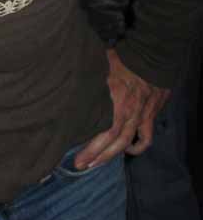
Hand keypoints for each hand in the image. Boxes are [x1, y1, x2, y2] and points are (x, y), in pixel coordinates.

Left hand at [73, 48, 170, 169]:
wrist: (154, 53)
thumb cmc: (124, 56)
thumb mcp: (99, 64)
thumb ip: (86, 77)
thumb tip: (65, 81)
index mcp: (117, 101)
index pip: (105, 132)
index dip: (92, 149)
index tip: (77, 160)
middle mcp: (130, 112)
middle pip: (114, 142)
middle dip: (97, 156)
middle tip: (81, 166)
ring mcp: (142, 114)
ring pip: (128, 142)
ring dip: (111, 155)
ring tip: (96, 163)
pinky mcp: (151, 113)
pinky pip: (146, 137)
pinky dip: (137, 146)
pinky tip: (127, 150)